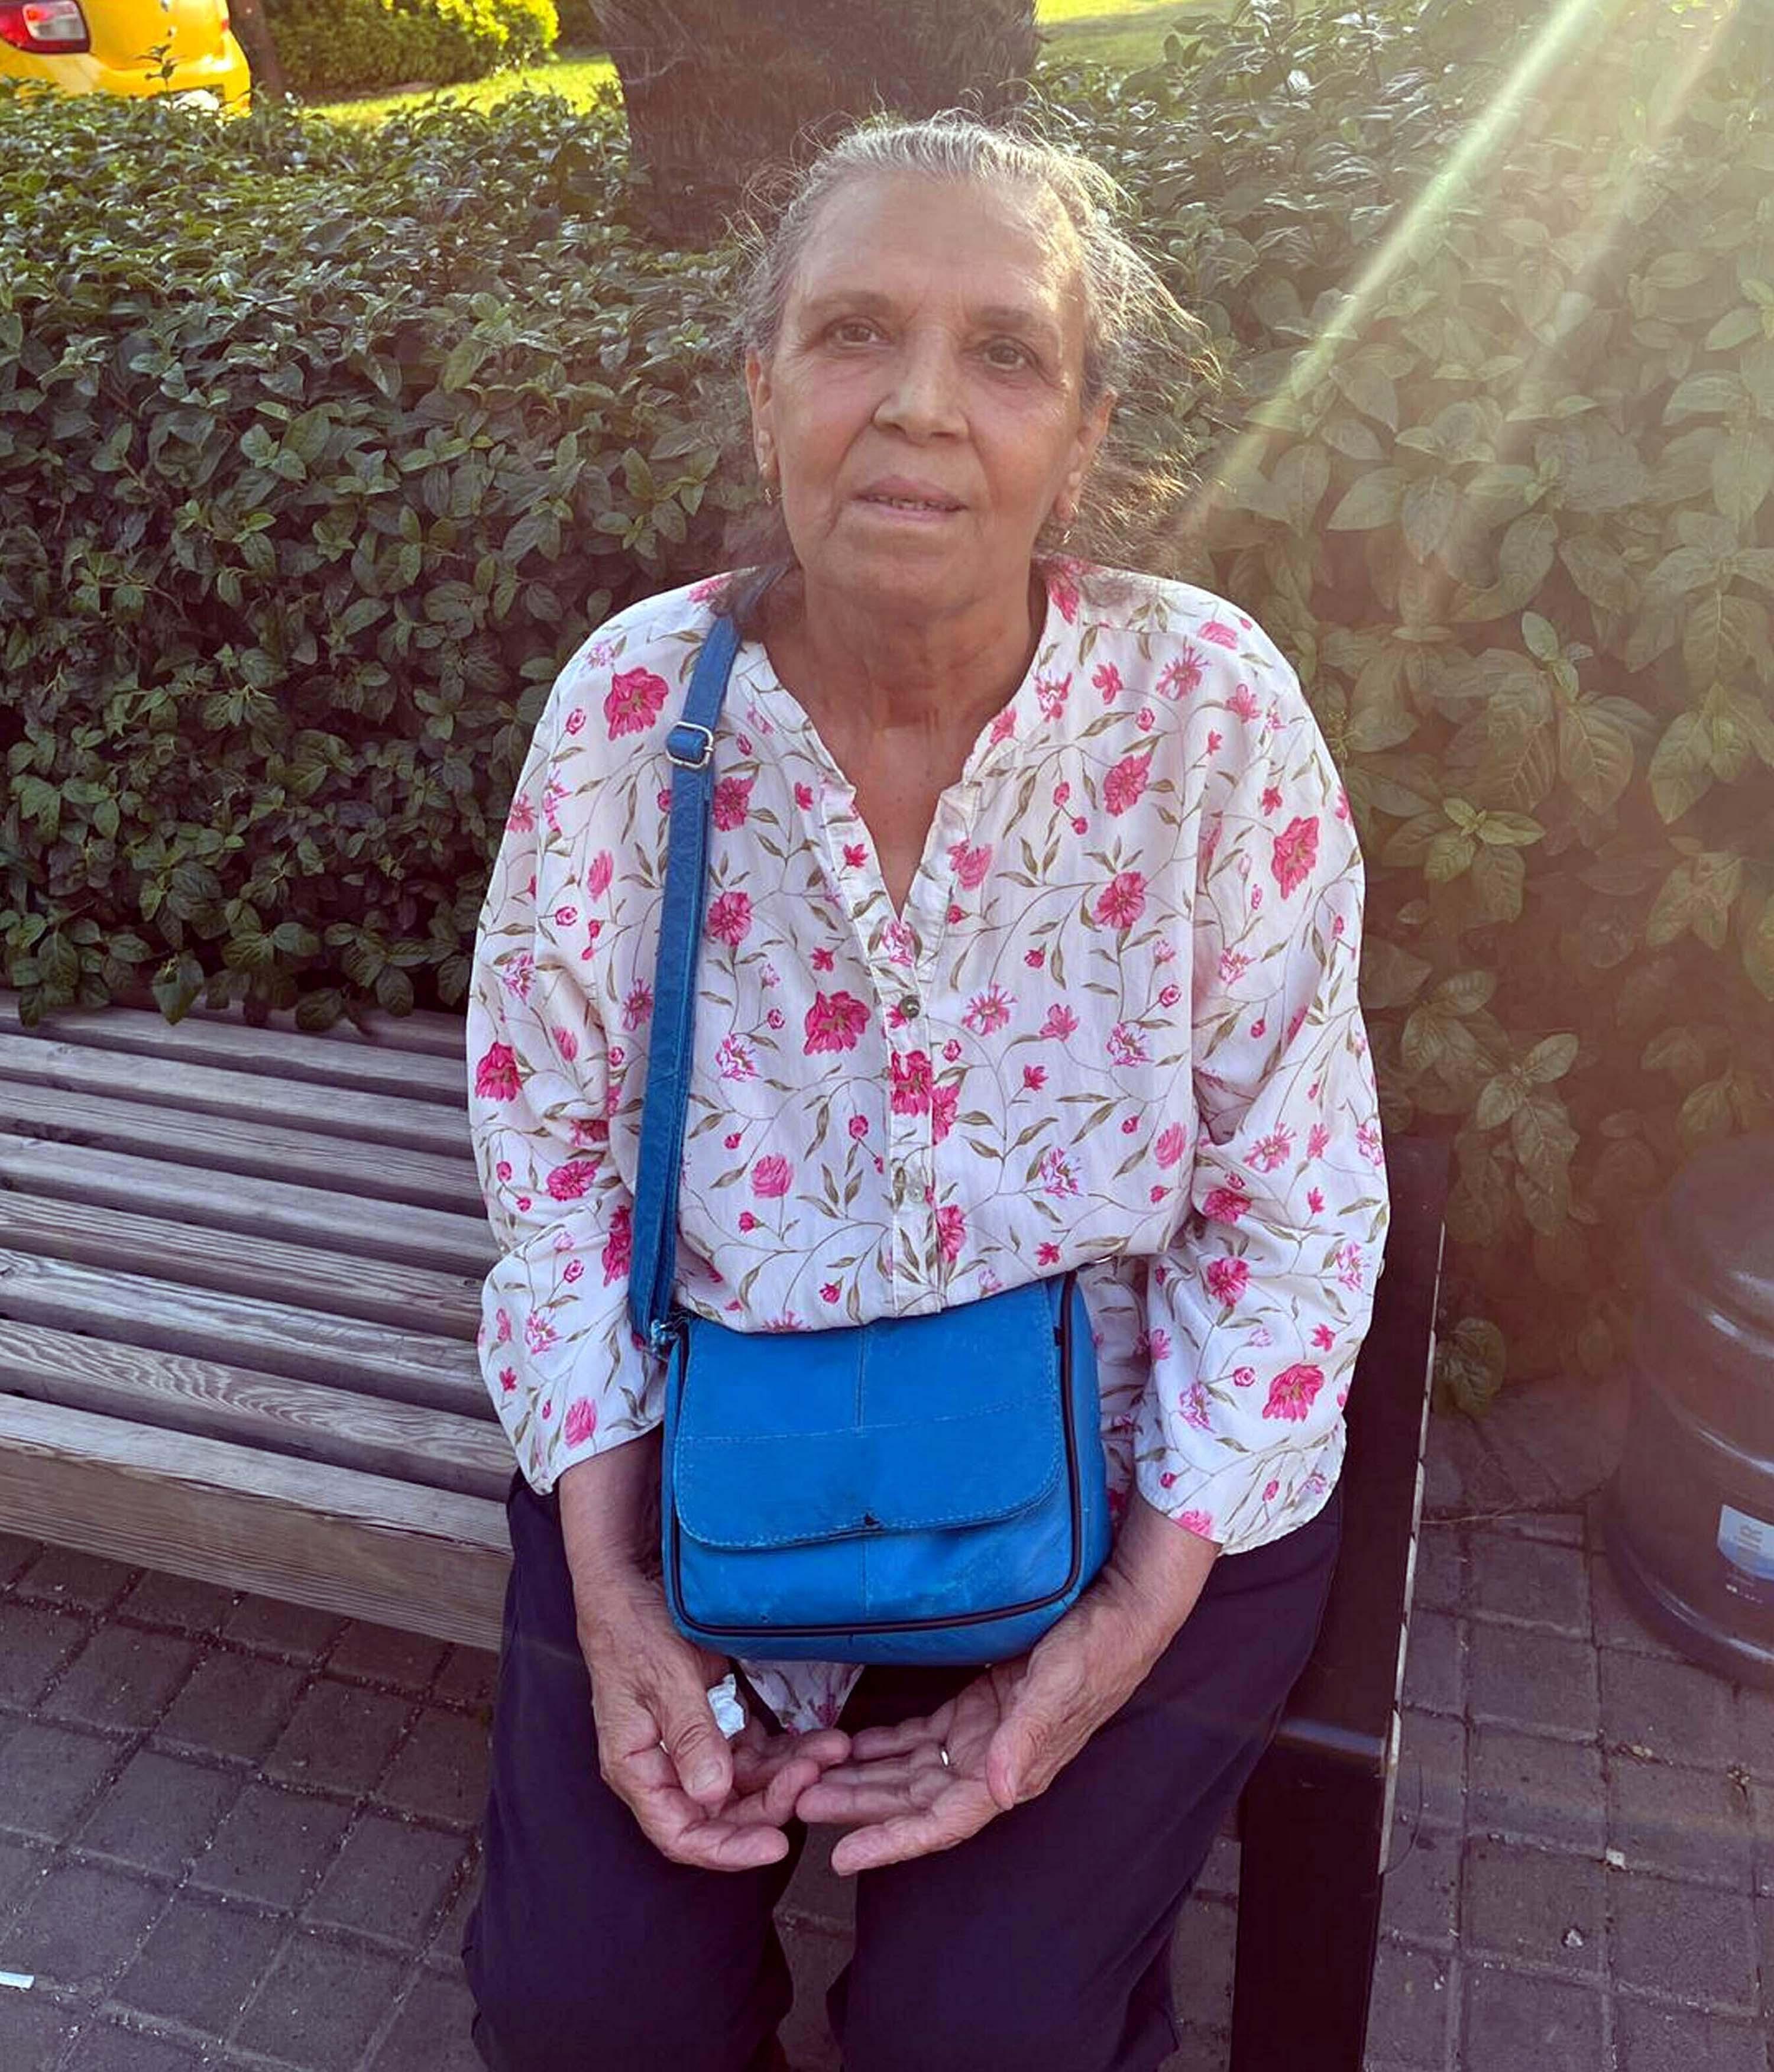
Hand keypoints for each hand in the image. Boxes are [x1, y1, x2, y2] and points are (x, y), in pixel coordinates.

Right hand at [558, 1451, 848, 1871]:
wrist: (631, 1576)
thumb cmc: (634, 1626)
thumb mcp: (663, 1678)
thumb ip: (689, 1737)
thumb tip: (713, 1796)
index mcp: (638, 1769)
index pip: (682, 1833)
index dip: (728, 1849)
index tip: (778, 1843)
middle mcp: (665, 1766)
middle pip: (722, 1812)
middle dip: (772, 1800)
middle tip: (816, 1775)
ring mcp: (691, 1743)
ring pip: (746, 1780)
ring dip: (788, 1772)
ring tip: (832, 1750)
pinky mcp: (714, 1719)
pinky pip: (754, 1749)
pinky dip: (785, 1748)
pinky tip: (820, 1738)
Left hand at [794, 1580, 1157, 1874]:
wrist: (1119, 1612)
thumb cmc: (1095, 1650)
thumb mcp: (1060, 1688)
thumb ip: (1027, 1739)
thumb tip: (999, 1793)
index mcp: (1010, 1773)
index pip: (940, 1822)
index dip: (890, 1842)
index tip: (841, 1859)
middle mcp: (991, 1765)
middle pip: (912, 1800)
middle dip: (858, 1807)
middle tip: (795, 1804)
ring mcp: (982, 1737)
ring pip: (909, 1770)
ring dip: (862, 1776)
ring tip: (807, 1777)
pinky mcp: (977, 1708)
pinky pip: (920, 1735)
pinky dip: (884, 1741)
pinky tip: (848, 1742)